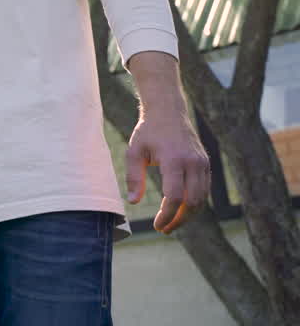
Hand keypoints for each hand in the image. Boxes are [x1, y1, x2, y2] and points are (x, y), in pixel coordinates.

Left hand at [126, 114, 209, 233]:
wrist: (168, 111)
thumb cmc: (148, 132)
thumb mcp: (134, 151)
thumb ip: (133, 177)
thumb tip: (133, 202)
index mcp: (174, 160)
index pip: (175, 197)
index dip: (167, 215)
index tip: (157, 225)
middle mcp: (193, 163)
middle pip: (192, 202)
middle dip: (179, 220)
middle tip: (164, 229)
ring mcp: (203, 163)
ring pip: (201, 198)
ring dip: (188, 215)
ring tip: (171, 223)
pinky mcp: (206, 164)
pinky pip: (204, 190)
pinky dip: (194, 203)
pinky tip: (180, 209)